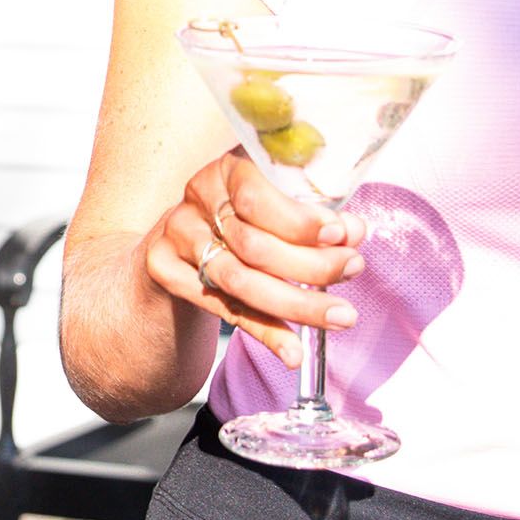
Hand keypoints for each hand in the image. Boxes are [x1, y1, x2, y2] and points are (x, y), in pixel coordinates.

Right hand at [143, 147, 361, 368]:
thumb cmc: (246, 216)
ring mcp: (177, 236)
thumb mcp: (279, 206)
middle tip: (353, 271)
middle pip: (252, 243)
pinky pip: (225, 309)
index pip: (257, 197)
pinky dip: (264, 331)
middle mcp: (197, 198)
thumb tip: (353, 232)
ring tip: (339, 316)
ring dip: (295, 303)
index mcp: (228, 169)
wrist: (180, 241)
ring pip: (239, 280)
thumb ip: (315, 218)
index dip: (299, 221)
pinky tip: (292, 350)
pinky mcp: (167, 271)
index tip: (340, 236)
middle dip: (310, 264)